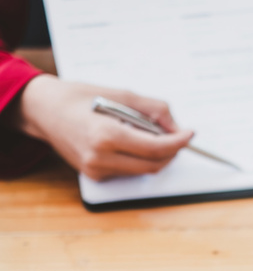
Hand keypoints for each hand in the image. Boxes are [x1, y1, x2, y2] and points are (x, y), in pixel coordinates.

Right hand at [9, 75, 192, 179]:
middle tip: (177, 135)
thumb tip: (175, 125)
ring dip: (156, 155)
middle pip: (153, 164)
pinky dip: (138, 158)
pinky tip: (132, 141)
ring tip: (152, 133)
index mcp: (106, 136)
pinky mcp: (94, 176)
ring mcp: (96, 171)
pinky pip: (128, 171)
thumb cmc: (78, 97)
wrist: (44, 111)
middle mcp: (100, 158)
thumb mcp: (120, 94)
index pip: (155, 148)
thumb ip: (153, 110)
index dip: (178, 142)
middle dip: (171, 151)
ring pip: (142, 170)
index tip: (190, 134)